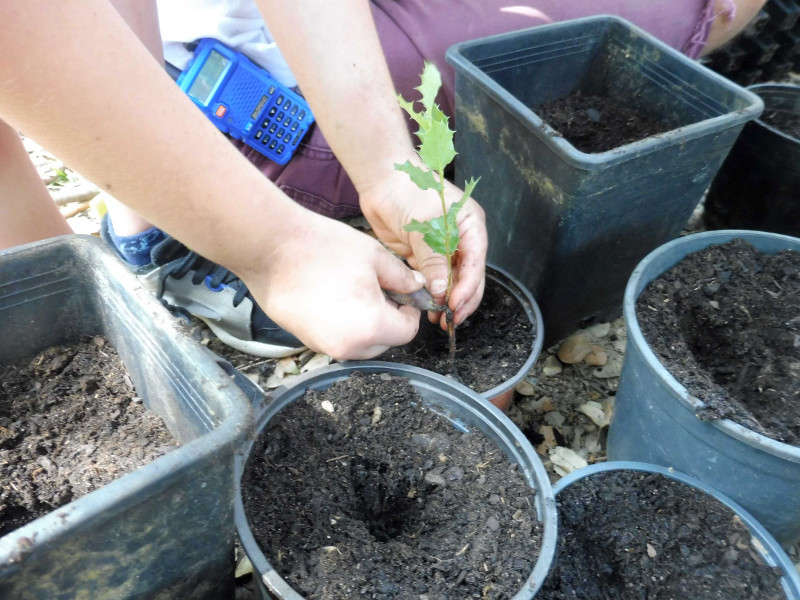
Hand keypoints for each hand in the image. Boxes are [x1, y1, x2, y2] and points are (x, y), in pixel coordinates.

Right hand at [241, 209, 425, 359]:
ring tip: (354, 291)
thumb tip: (416, 287)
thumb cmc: (323, 248)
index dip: (409, 311)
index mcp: (372, 326)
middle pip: (385, 343)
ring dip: (366, 324)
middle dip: (388, 320)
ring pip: (360, 344)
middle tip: (378, 290)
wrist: (270, 248)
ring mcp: (324, 346)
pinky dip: (342, 325)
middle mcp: (349, 346)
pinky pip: (337, 339)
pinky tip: (332, 296)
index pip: (408, 332)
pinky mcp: (306, 341)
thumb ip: (401, 277)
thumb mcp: (373, 256)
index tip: (402, 293)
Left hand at [359, 169, 487, 328]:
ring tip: (438, 319)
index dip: (468, 288)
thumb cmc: (408, 191)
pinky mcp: (423, 255)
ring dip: (446, 300)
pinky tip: (427, 307)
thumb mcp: (425, 226)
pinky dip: (431, 294)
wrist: (382, 180)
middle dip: (460, 300)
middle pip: (468, 277)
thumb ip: (434, 259)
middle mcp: (460, 239)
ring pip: (450, 282)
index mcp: (471, 227)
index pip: (476, 264)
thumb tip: (444, 290)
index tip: (455, 305)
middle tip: (449, 320)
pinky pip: (432, 280)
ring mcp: (442, 248)